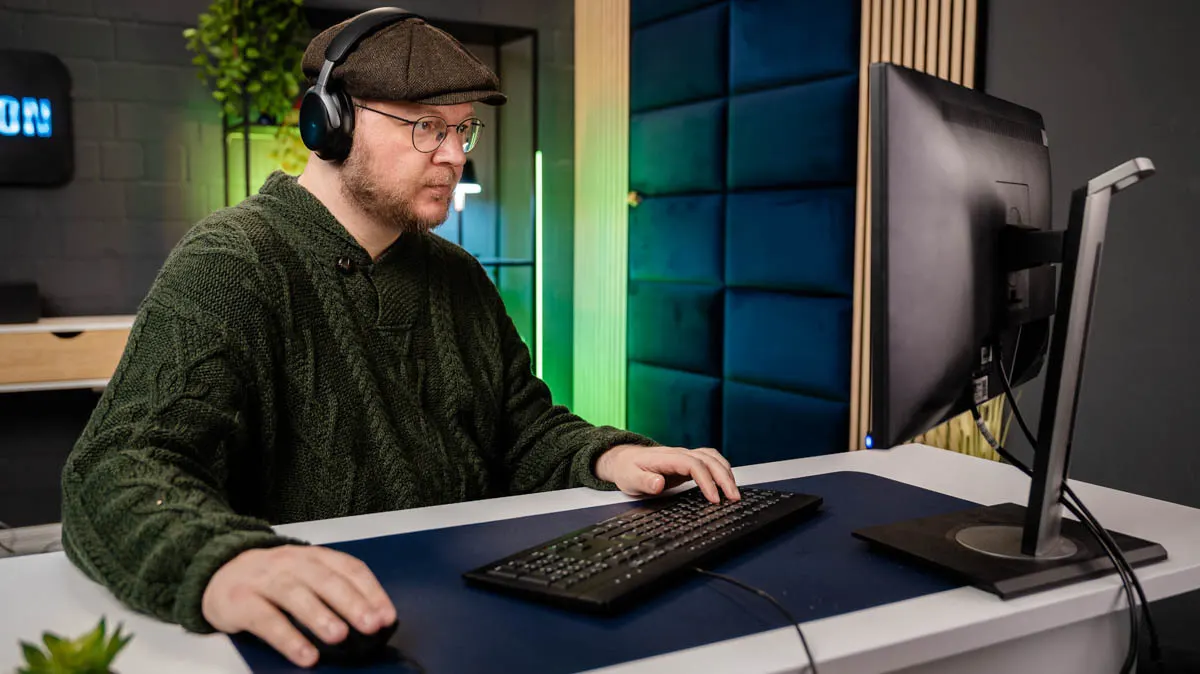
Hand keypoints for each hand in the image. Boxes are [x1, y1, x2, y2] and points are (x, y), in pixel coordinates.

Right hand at [202, 545, 395, 667]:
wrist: (218, 572)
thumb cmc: (273, 579)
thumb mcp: (306, 576)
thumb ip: (335, 589)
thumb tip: (373, 618)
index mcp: (314, 556)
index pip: (349, 568)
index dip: (371, 592)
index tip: (387, 617)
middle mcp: (291, 562)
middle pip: (325, 579)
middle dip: (351, 602)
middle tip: (371, 625)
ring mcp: (264, 579)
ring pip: (295, 595)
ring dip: (319, 616)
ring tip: (339, 637)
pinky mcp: (240, 601)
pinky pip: (266, 619)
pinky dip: (288, 638)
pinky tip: (305, 655)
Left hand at [595, 444, 739, 502]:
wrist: (624, 460)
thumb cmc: (627, 470)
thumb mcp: (629, 479)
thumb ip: (644, 481)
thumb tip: (659, 483)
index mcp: (666, 458)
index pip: (693, 465)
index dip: (706, 481)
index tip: (714, 499)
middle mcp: (679, 454)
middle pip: (708, 460)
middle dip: (724, 478)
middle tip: (734, 498)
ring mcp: (685, 456)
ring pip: (713, 458)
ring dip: (726, 473)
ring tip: (735, 493)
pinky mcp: (688, 462)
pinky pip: (710, 461)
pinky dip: (722, 469)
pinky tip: (727, 482)